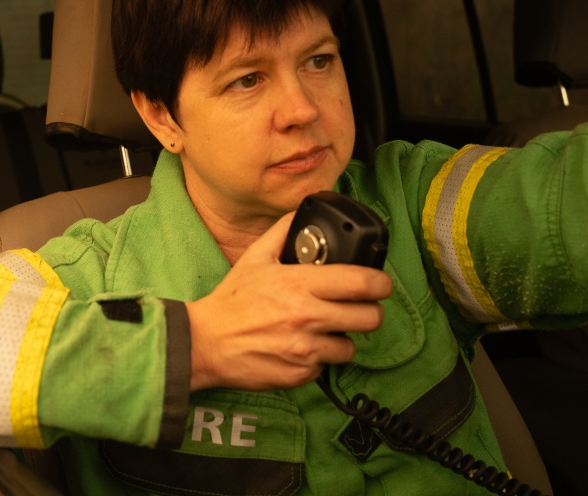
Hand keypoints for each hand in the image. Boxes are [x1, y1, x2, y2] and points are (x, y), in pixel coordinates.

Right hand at [186, 211, 392, 391]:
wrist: (207, 342)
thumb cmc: (232, 302)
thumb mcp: (254, 258)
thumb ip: (282, 232)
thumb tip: (302, 213)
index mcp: (300, 284)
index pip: (361, 283)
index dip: (379, 282)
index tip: (379, 283)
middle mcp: (307, 317)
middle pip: (370, 318)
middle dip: (369, 311)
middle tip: (357, 307)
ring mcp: (306, 349)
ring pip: (351, 345)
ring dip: (341, 337)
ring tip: (323, 329)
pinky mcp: (301, 374)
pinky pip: (326, 365)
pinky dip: (319, 357)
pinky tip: (301, 346)